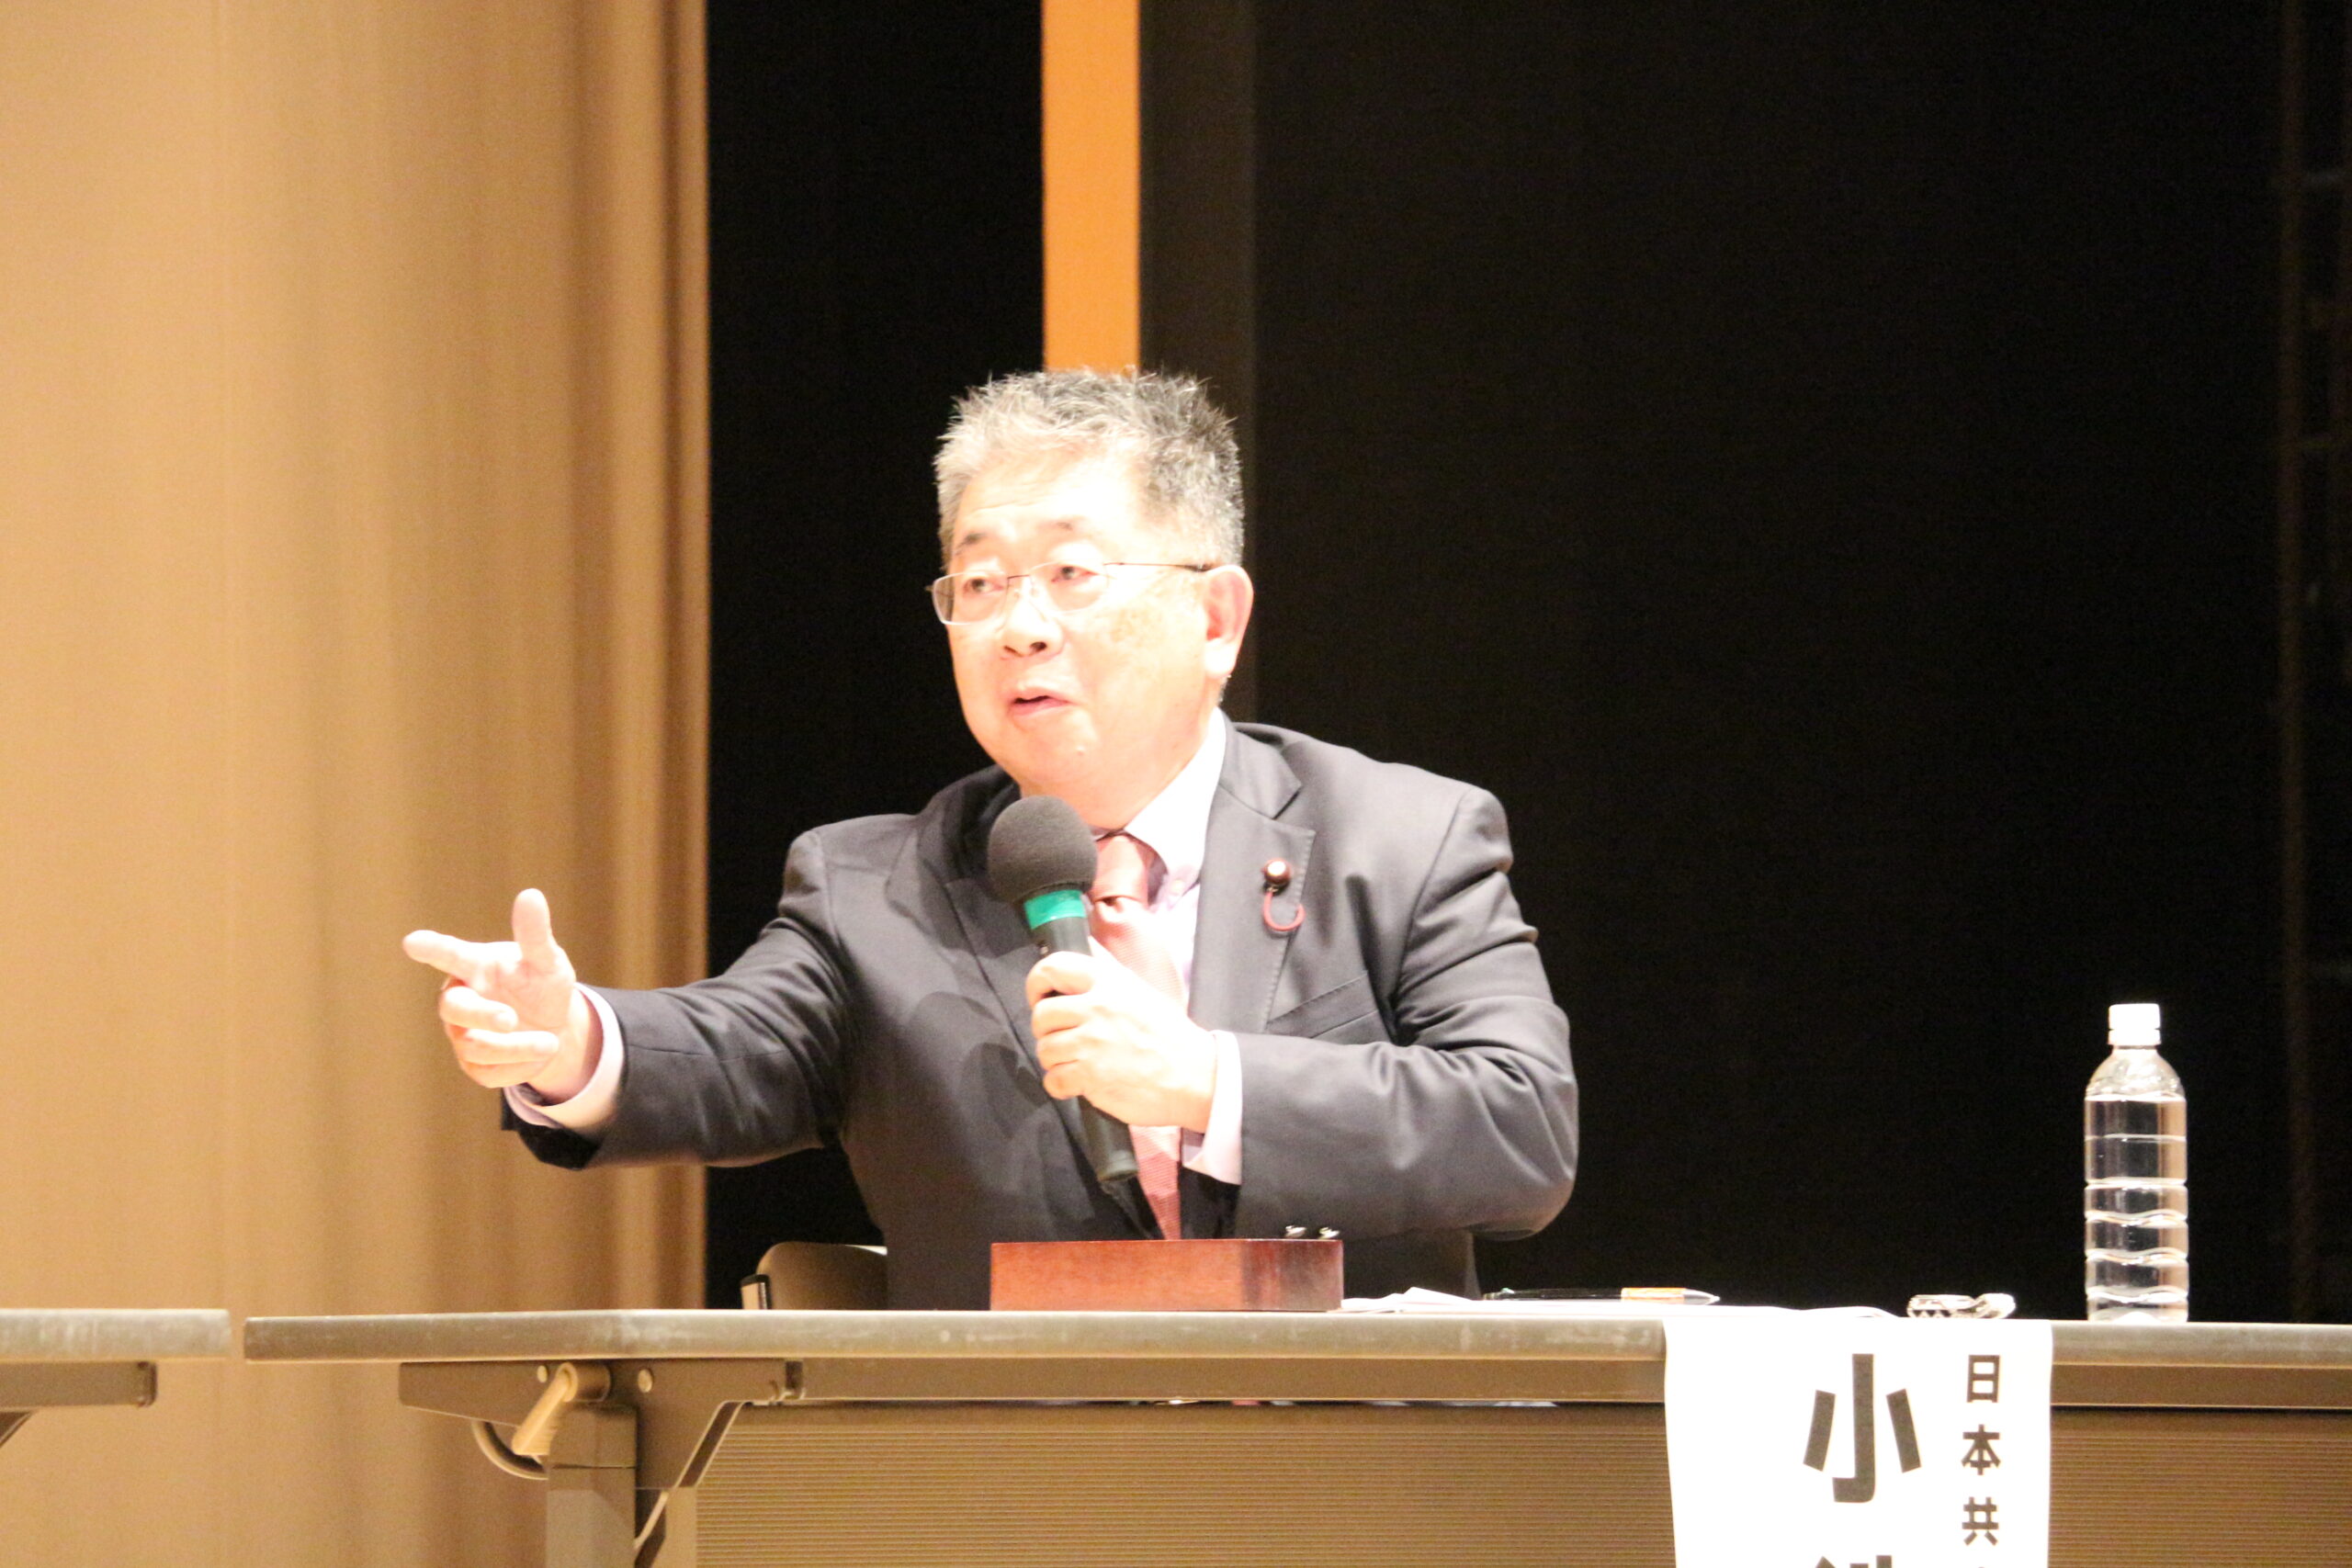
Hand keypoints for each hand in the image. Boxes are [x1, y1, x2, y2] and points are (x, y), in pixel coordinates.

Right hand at [402, 888, 600, 1096]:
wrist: (555, 1028)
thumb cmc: (543, 985)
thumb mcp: (547, 961)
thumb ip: (535, 934)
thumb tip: (531, 895)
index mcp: (475, 966)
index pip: (450, 955)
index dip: (433, 949)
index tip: (413, 942)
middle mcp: (461, 998)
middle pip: (453, 1007)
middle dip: (482, 1015)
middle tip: (510, 1019)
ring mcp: (462, 1033)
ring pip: (474, 1046)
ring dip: (516, 1046)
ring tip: (551, 1041)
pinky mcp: (473, 1065)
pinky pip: (488, 1071)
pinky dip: (519, 1065)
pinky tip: (537, 1053)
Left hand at [1024, 951, 1215, 1130]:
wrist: (1194, 1076)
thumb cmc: (1169, 1036)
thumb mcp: (1139, 990)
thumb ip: (1108, 971)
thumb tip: (1085, 947)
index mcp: (1108, 982)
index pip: (1053, 966)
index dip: (1037, 983)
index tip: (1042, 998)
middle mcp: (1096, 1007)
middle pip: (1041, 1014)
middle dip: (1046, 1030)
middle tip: (1064, 1038)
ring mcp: (1091, 1042)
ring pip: (1045, 1049)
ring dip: (1056, 1060)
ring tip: (1078, 1062)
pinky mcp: (1090, 1076)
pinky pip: (1053, 1080)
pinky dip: (1061, 1086)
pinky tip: (1079, 1083)